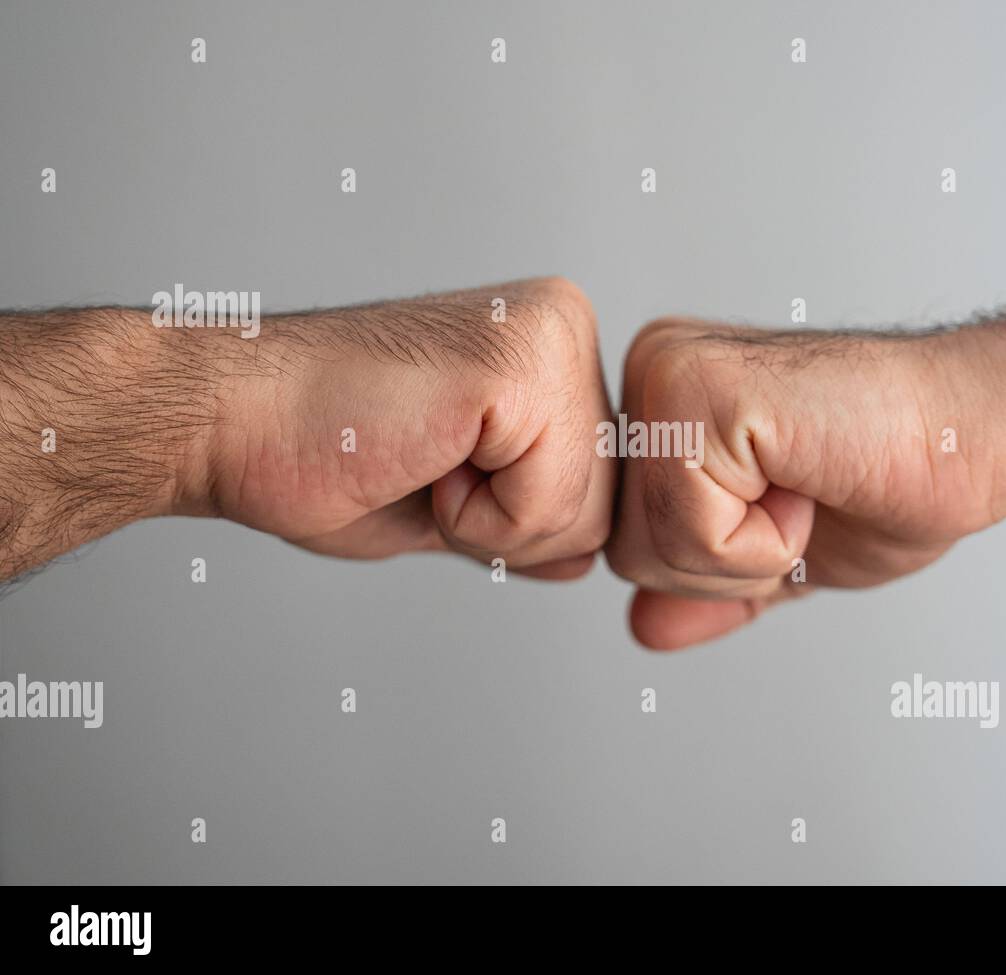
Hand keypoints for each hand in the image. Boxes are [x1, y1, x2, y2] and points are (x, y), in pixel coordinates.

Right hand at [187, 276, 615, 578]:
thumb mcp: (454, 500)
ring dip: (489, 523)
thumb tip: (589, 556)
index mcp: (551, 346)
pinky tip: (420, 454)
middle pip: (606, 506)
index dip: (514, 522)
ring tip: (420, 455)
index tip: (433, 465)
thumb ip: (529, 516)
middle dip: (511, 527)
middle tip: (422, 464)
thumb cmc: (321, 451)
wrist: (232, 417)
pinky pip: (547, 504)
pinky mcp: (522, 367)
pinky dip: (473, 518)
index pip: (602, 490)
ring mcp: (550, 338)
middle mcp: (565, 325)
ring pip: (586, 514)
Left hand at [605, 314, 1005, 647]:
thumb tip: (641, 631)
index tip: (793, 502)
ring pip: (650, 551)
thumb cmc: (898, 476)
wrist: (977, 434)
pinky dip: (767, 540)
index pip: (627, 545)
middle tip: (806, 496)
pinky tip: (810, 476)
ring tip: (809, 483)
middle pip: (626, 555)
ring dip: (752, 553)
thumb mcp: (784, 554)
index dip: (718, 566)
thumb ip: (710, 587)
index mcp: (664, 403)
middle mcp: (650, 374)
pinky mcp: (696, 392)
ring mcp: (664, 375)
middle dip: (727, 567)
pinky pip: (690, 532)